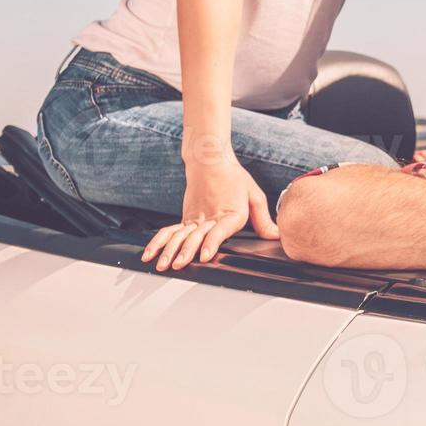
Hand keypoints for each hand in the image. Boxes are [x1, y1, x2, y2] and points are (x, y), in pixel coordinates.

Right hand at [141, 157, 278, 271]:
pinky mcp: (185, 218)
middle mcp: (210, 217)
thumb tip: (277, 235)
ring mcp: (194, 218)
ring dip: (169, 251)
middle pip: (195, 236)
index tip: (204, 256)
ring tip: (162, 264)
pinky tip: (149, 254)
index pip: (218, 231)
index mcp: (230, 213)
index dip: (211, 243)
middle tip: (178, 264)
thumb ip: (264, 219)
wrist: (210, 161)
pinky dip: (158, 243)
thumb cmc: (234, 178)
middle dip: (185, 252)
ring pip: (179, 236)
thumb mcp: (254, 196)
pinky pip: (169, 232)